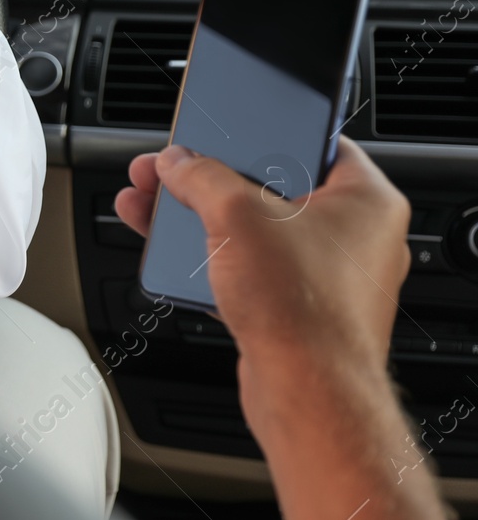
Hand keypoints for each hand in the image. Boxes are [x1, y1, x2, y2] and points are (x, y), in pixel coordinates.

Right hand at [116, 139, 446, 519]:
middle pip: (271, 184)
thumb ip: (201, 176)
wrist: (306, 395)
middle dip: (210, 178)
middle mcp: (355, 237)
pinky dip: (211, 258)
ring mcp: (327, 276)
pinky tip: (173, 253)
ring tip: (154, 206)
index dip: (263, 127)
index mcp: (365, 199)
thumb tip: (178, 163)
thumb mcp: (237, 215)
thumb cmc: (303, 310)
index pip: (315, 139)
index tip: (225, 124)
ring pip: (254, 229)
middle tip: (172, 170)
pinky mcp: (299, 309)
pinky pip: (249, 268)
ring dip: (200, 217)